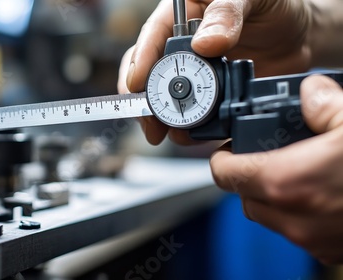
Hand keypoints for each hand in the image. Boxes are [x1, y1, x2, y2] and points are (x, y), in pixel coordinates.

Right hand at [118, 0, 312, 144]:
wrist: (301, 36)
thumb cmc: (275, 6)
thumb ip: (227, 13)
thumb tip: (204, 43)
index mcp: (184, 15)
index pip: (152, 36)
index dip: (140, 61)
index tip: (136, 84)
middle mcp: (184, 47)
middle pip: (150, 73)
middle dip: (145, 100)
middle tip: (150, 122)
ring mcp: (196, 74)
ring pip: (167, 99)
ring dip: (166, 120)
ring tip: (173, 134)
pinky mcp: (211, 97)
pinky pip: (194, 115)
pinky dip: (192, 129)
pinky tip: (195, 135)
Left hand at [210, 75, 342, 263]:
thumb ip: (325, 104)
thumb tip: (311, 92)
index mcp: (285, 182)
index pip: (225, 174)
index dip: (223, 157)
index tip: (231, 148)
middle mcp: (290, 217)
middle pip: (243, 196)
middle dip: (247, 175)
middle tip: (262, 155)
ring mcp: (309, 238)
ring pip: (267, 215)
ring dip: (270, 195)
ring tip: (293, 170)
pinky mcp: (328, 250)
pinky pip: (295, 230)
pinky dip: (296, 211)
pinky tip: (319, 192)